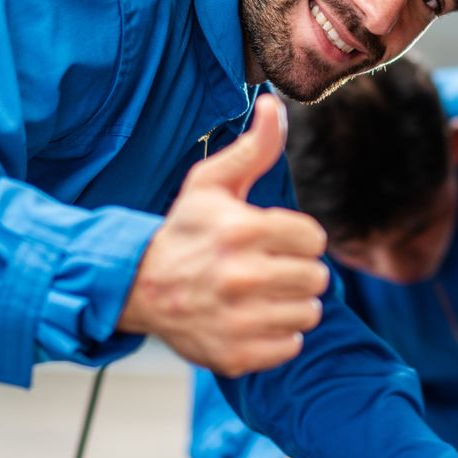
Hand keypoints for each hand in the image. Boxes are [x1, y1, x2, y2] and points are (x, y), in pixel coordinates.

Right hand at [118, 94, 328, 375]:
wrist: (139, 286)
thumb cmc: (184, 230)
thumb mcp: (212, 182)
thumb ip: (253, 146)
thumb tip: (274, 103)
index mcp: (243, 231)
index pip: (314, 239)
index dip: (298, 237)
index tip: (274, 238)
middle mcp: (242, 277)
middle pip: (317, 278)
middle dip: (297, 269)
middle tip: (268, 266)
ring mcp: (238, 320)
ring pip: (308, 313)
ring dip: (291, 302)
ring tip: (262, 292)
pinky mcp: (234, 354)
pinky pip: (290, 346)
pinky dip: (278, 335)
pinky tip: (253, 318)